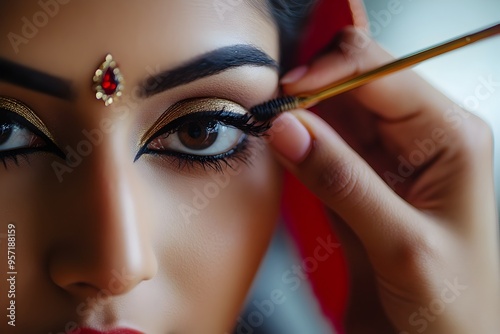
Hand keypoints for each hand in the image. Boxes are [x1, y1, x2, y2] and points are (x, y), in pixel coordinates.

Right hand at [268, 27, 499, 333]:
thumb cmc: (456, 305)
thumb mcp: (402, 244)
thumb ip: (343, 181)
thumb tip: (290, 129)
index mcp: (449, 136)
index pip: (382, 74)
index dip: (329, 74)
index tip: (285, 94)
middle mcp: (418, 138)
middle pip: (353, 86)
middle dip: (308, 95)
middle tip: (270, 115)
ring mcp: (384, 159)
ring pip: (331, 115)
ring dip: (298, 121)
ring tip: (270, 133)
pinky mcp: (358, 180)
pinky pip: (320, 148)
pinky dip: (297, 148)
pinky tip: (283, 154)